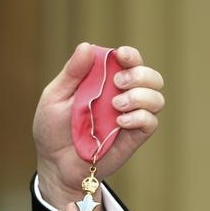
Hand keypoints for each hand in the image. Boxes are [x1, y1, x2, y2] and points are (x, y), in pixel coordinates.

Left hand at [33, 43, 164, 208]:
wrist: (54, 164)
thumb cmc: (52, 129)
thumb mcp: (55, 97)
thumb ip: (72, 73)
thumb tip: (87, 46)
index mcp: (103, 81)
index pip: (128, 61)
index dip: (130, 55)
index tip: (121, 56)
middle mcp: (121, 96)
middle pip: (150, 77)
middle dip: (139, 74)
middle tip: (118, 83)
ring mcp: (129, 117)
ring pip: (157, 98)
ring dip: (141, 96)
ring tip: (116, 105)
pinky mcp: (133, 138)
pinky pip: (150, 122)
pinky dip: (139, 117)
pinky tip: (120, 122)